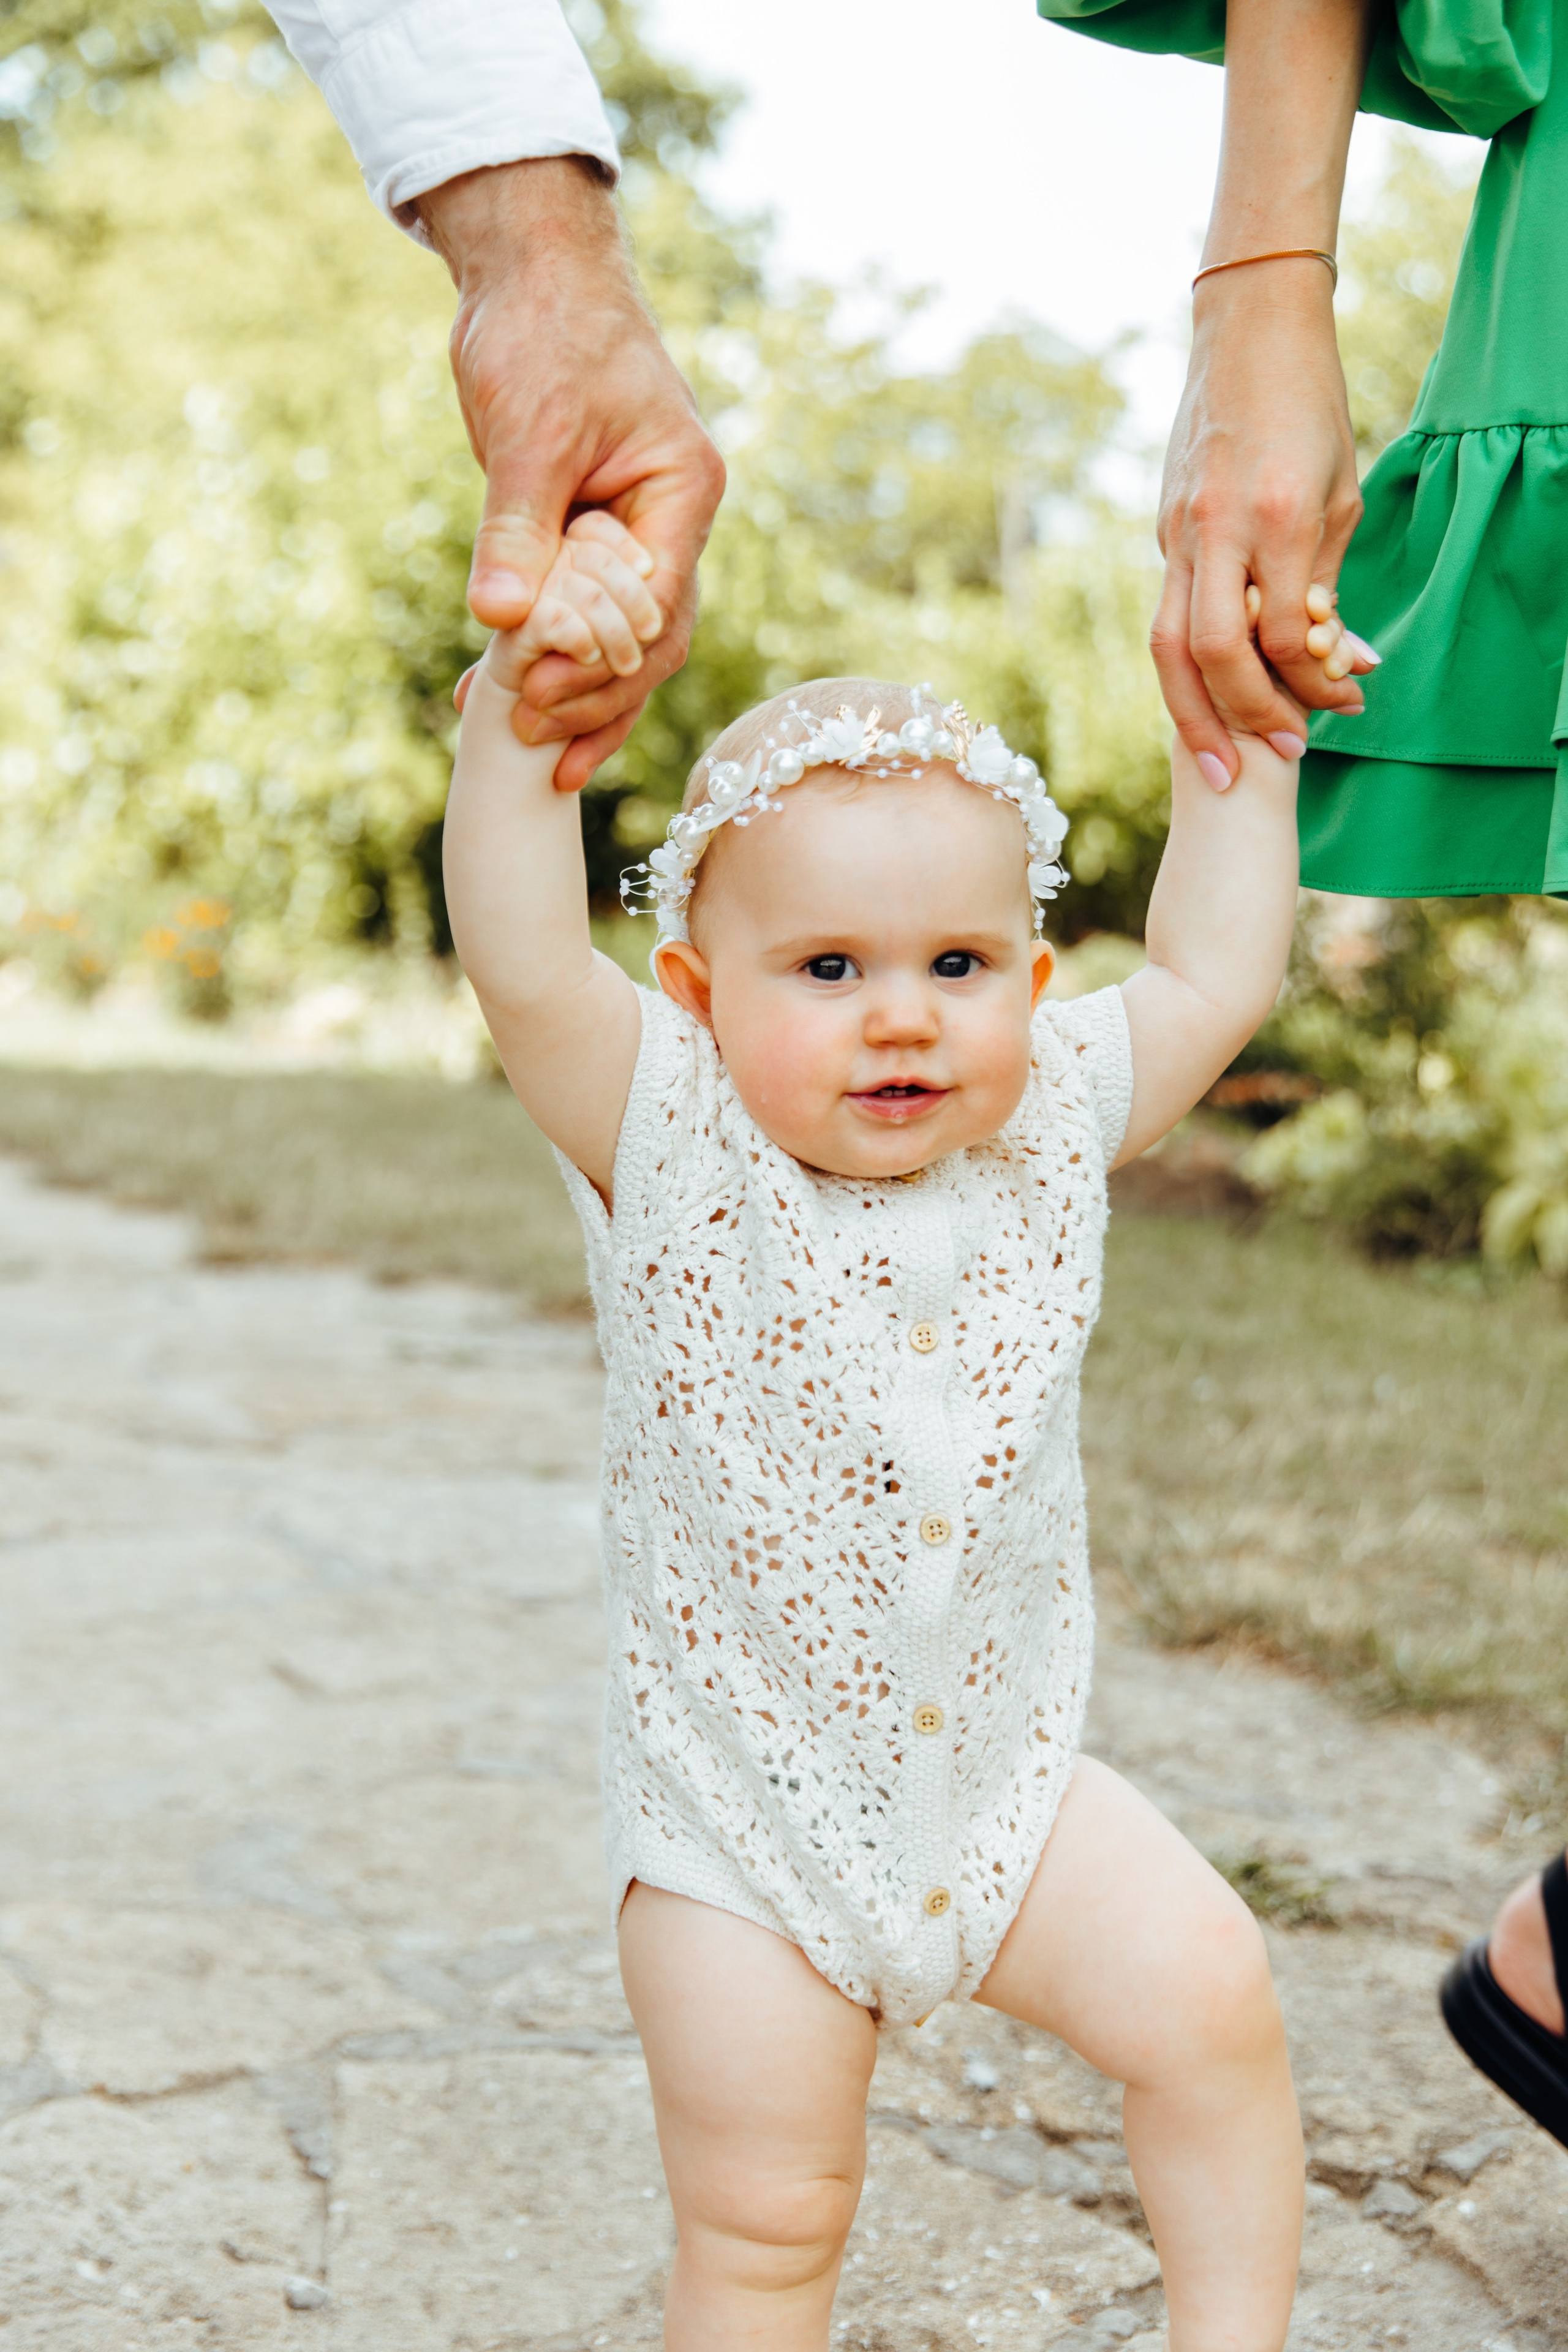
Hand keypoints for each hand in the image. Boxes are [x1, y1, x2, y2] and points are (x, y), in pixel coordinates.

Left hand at [419, 157, 724, 791]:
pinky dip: (547, 655)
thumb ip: (518, 527)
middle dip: (595, 697)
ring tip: (528, 751)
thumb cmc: (545, 332)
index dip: (606, 664)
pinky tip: (501, 696)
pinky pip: (579, 613)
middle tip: (533, 741)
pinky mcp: (588, 536)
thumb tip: (500, 619)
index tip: (542, 697)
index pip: (658, 606)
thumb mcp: (530, 432)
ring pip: (619, 640)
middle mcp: (668, 524)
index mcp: (681, 495)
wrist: (531, 272)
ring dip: (576, 695)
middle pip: (649, 642)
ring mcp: (632, 534)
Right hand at [1154, 264, 1378, 787]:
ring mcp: (1178, 532)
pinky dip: (1189, 671)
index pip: (1281, 633)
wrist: (1247, 333)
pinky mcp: (1163, 533)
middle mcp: (1215, 527)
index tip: (1343, 707)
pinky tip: (1213, 699)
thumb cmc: (1309, 408)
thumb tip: (1342, 666)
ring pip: (1167, 647)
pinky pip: (1168, 618)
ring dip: (1193, 716)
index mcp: (1274, 514)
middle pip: (1210, 653)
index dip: (1311, 684)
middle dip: (1244, 717)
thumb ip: (1329, 585)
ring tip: (1221, 764)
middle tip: (1281, 757)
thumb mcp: (1340, 494)